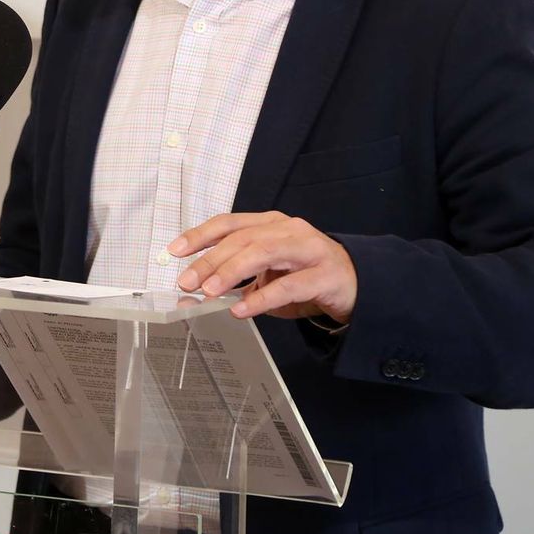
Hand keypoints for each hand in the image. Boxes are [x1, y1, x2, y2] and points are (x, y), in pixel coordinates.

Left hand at [170, 211, 356, 322]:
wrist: (358, 284)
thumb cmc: (305, 275)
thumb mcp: (268, 271)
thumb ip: (239, 275)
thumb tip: (199, 287)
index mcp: (270, 223)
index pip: (229, 224)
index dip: (200, 235)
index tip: (174, 251)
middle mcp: (288, 230)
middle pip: (242, 239)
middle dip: (210, 260)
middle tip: (187, 281)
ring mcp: (309, 249)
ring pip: (263, 253)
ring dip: (232, 272)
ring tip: (209, 291)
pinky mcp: (325, 275)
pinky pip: (289, 286)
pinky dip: (261, 299)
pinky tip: (241, 310)